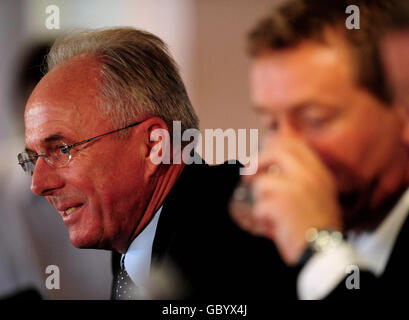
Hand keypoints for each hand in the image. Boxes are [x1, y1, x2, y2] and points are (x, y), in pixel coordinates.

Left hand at [233, 137, 342, 264]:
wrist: (324, 251)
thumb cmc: (319, 226)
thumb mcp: (320, 195)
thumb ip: (302, 178)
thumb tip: (274, 168)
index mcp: (319, 173)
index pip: (295, 145)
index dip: (274, 146)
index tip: (262, 155)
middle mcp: (309, 176)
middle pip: (276, 153)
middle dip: (257, 162)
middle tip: (247, 174)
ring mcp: (295, 188)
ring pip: (262, 184)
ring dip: (261, 200)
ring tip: (271, 214)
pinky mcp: (281, 204)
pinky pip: (259, 207)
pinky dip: (261, 219)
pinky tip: (271, 227)